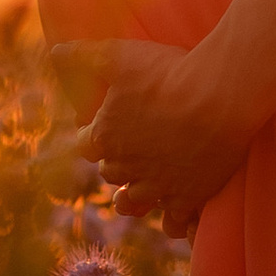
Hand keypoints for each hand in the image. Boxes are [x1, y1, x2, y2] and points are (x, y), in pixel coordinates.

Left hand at [76, 40, 256, 231]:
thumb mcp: (120, 55)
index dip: (93, 135)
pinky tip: (178, 215)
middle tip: (132, 151)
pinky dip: (174, 221)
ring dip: (136, 196)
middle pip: (111, 173)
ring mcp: (158, 186)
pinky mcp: (188, 198)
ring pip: (135, 202)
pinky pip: (174, 223)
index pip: (86, 146)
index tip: (102, 127)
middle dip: (117, 163)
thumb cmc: (168, 73)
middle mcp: (127, 167)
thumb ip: (84, 55)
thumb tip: (56, 51)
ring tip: (143, 190)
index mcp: (105, 136)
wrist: (219, 95)